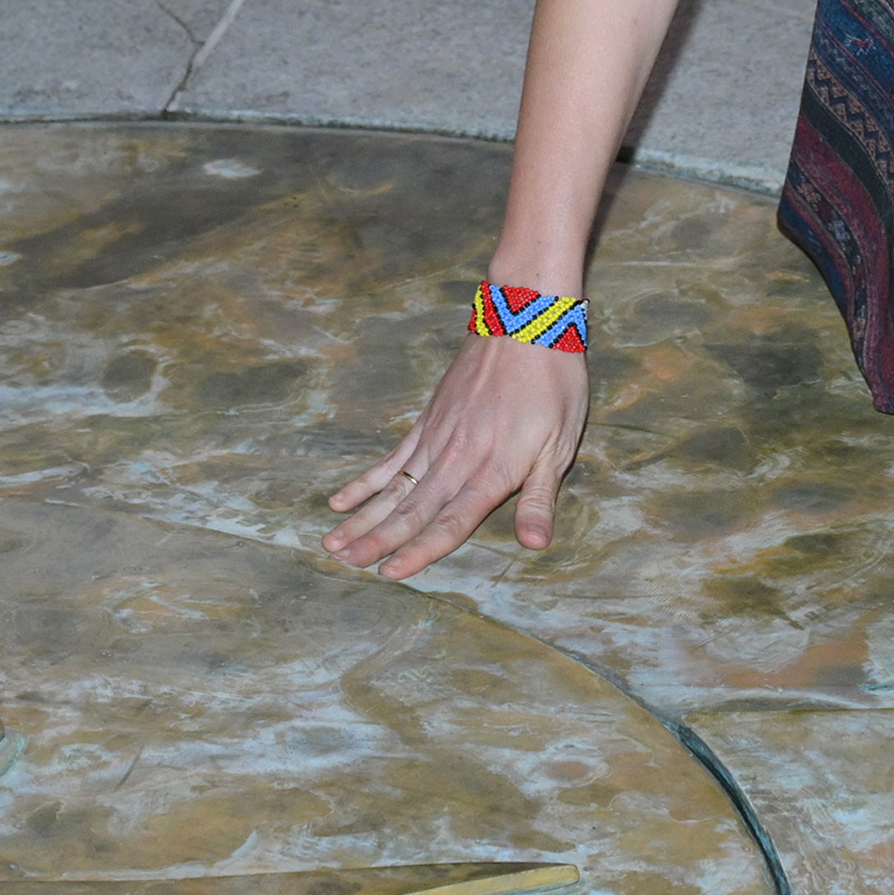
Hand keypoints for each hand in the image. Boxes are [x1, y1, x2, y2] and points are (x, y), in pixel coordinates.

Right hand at [321, 335, 588, 580]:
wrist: (524, 321)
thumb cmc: (551, 383)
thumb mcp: (561, 442)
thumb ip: (541, 496)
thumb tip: (534, 544)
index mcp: (491, 471)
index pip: (450, 522)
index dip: (420, 551)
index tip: (389, 573)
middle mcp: (456, 459)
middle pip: (411, 510)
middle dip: (377, 541)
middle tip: (343, 564)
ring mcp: (435, 438)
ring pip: (393, 488)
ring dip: (362, 518)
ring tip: (332, 543)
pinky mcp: (427, 420)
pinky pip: (390, 459)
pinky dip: (365, 482)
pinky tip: (341, 500)